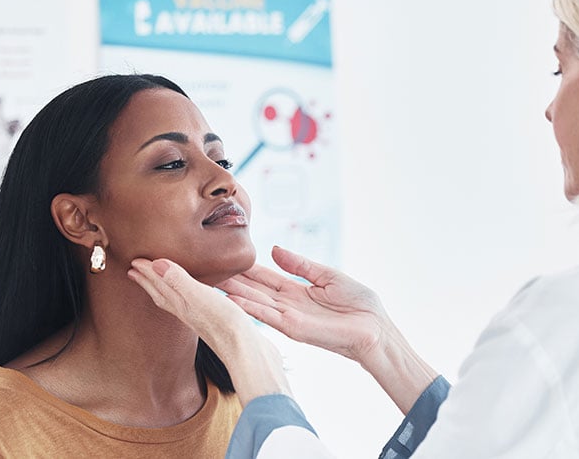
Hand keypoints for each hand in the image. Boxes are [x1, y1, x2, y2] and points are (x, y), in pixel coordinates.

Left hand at [127, 258, 289, 404]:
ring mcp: (202, 320)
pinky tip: (196, 299)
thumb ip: (179, 281)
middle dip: (150, 282)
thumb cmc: (226, 325)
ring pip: (177, 302)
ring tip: (159, 281)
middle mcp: (188, 313)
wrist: (248, 354)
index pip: (160, 285)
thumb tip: (156, 265)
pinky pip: (194, 306)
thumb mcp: (201, 298)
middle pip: (163, 295)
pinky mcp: (216, 323)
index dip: (147, 272)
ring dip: (165, 289)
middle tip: (135, 271)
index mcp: (182, 304)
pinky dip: (188, 297)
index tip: (134, 261)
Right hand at [223, 247, 437, 414]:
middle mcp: (287, 305)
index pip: (263, 277)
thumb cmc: (359, 304)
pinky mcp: (293, 329)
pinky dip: (247, 308)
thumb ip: (300, 264)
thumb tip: (274, 249)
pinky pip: (266, 316)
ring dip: (231, 293)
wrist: (375, 329)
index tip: (222, 258)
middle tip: (203, 269)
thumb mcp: (327, 275)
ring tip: (208, 282)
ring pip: (253, 302)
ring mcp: (288, 318)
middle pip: (252, 290)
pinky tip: (230, 299)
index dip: (243, 269)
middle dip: (229, 280)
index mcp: (296, 291)